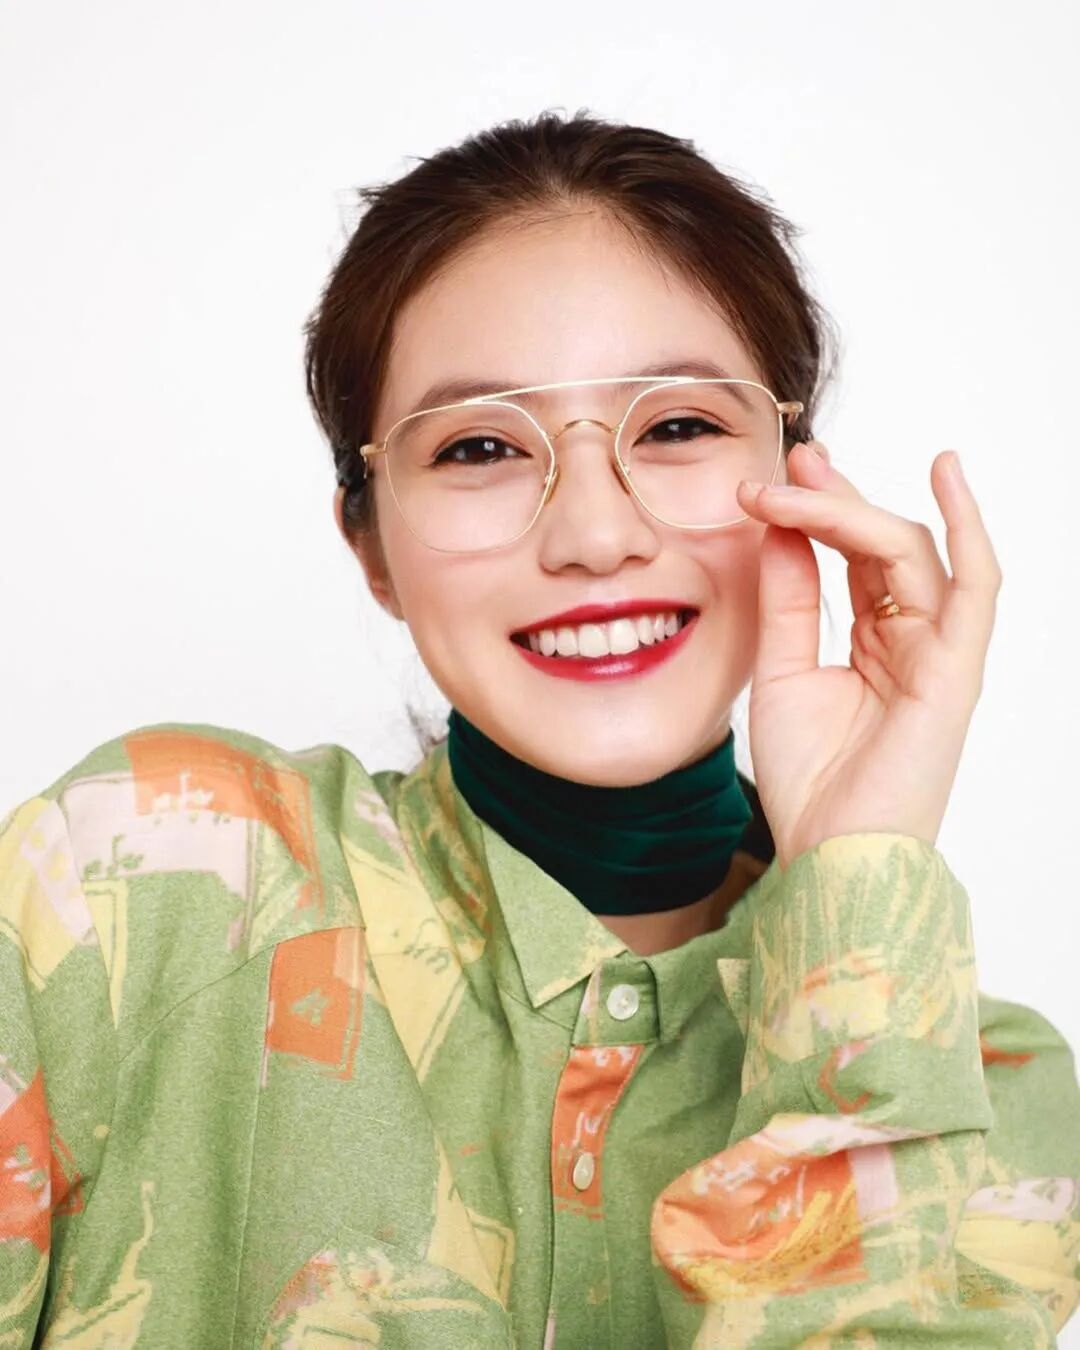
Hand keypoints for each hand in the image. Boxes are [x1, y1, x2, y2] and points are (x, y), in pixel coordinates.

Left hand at [735, 440, 1001, 870]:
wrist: (827, 854)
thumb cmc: (810, 780)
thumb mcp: (781, 671)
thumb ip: (786, 600)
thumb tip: (776, 526)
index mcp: (876, 643)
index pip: (853, 557)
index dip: (816, 512)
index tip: (769, 482)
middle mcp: (914, 640)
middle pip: (882, 544)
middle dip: (833, 498)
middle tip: (789, 463)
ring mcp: (940, 652)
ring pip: (910, 554)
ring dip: (854, 510)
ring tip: (803, 477)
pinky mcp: (955, 670)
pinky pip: (975, 586)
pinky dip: (967, 527)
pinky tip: (945, 473)